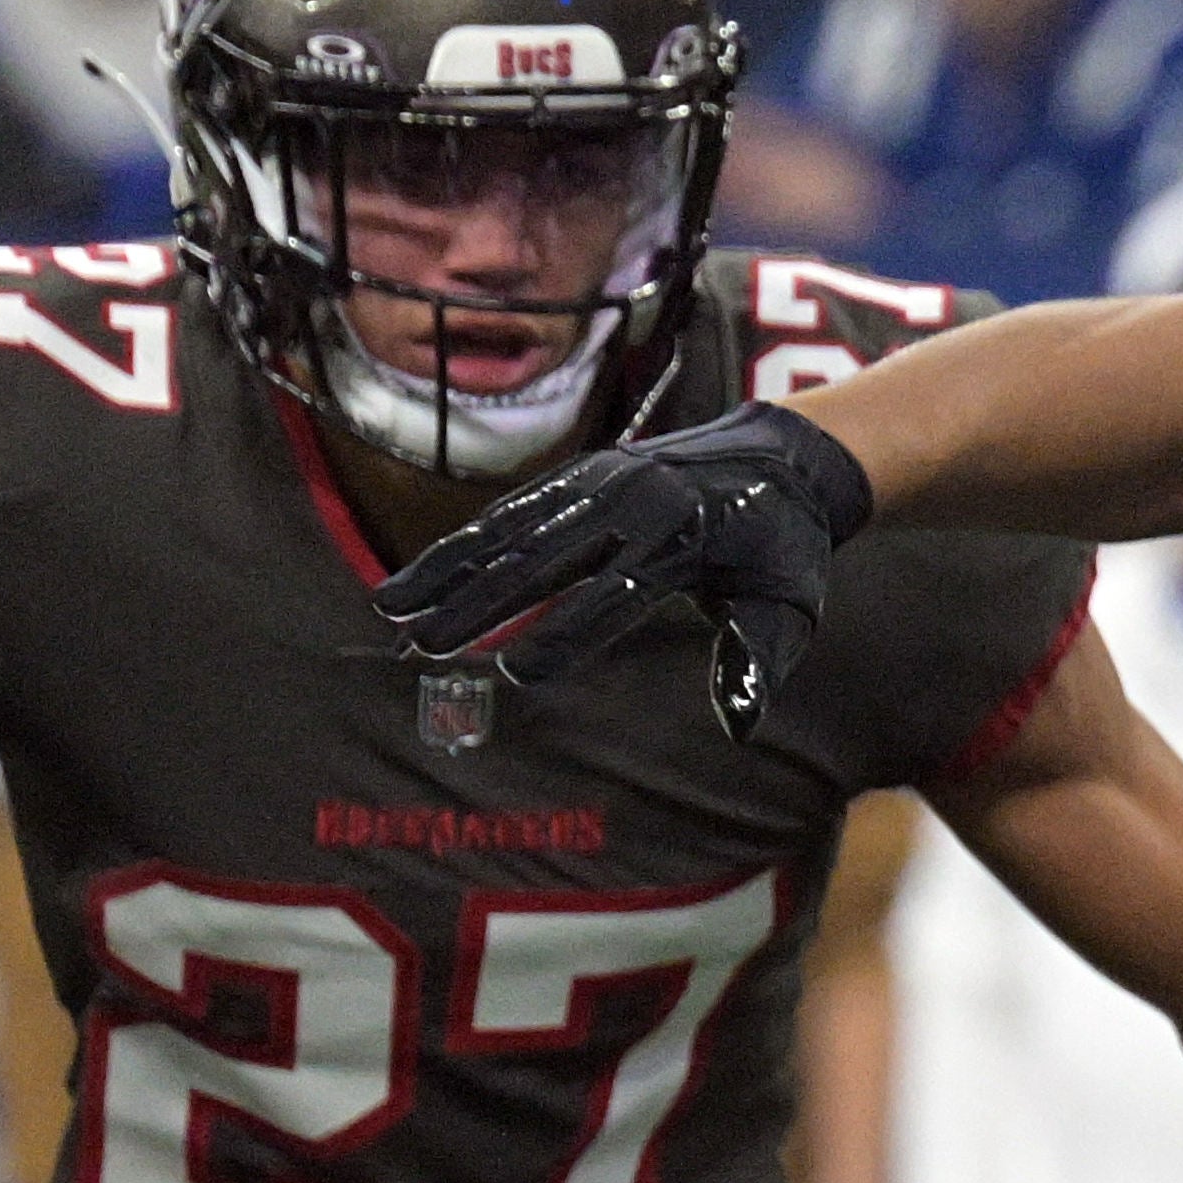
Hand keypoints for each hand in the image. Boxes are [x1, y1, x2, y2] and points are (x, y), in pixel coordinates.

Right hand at [373, 401, 876, 737]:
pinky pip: (511, 514)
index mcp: (684, 539)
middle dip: (479, 604)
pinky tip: (418, 577)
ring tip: (391, 610)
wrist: (784, 458)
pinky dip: (462, 545)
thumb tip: (741, 724)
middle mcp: (632, 504)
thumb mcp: (790, 602)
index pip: (617, 593)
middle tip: (422, 645)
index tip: (518, 674)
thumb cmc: (786, 546)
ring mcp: (599, 484)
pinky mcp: (579, 478)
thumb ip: (761, 658)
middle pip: (543, 559)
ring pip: (509, 531)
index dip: (567, 633)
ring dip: (448, 570)